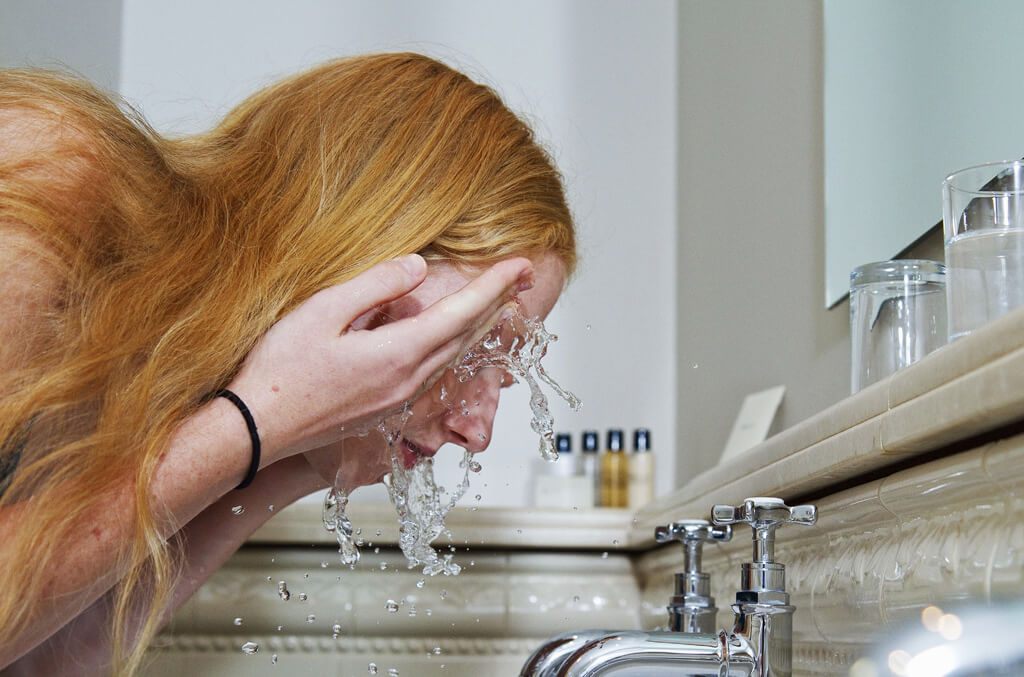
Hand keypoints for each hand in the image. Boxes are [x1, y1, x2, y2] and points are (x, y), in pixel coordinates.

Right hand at [227, 254, 531, 464]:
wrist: (257, 429)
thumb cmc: (280, 370)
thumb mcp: (323, 311)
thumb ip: (376, 286)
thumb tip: (418, 269)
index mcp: (398, 354)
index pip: (462, 313)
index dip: (494, 286)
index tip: (521, 265)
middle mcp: (410, 381)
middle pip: (468, 336)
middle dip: (500, 303)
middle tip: (526, 277)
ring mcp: (401, 398)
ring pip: (455, 356)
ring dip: (482, 326)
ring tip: (501, 302)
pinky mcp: (388, 407)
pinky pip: (437, 370)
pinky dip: (457, 346)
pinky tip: (456, 338)